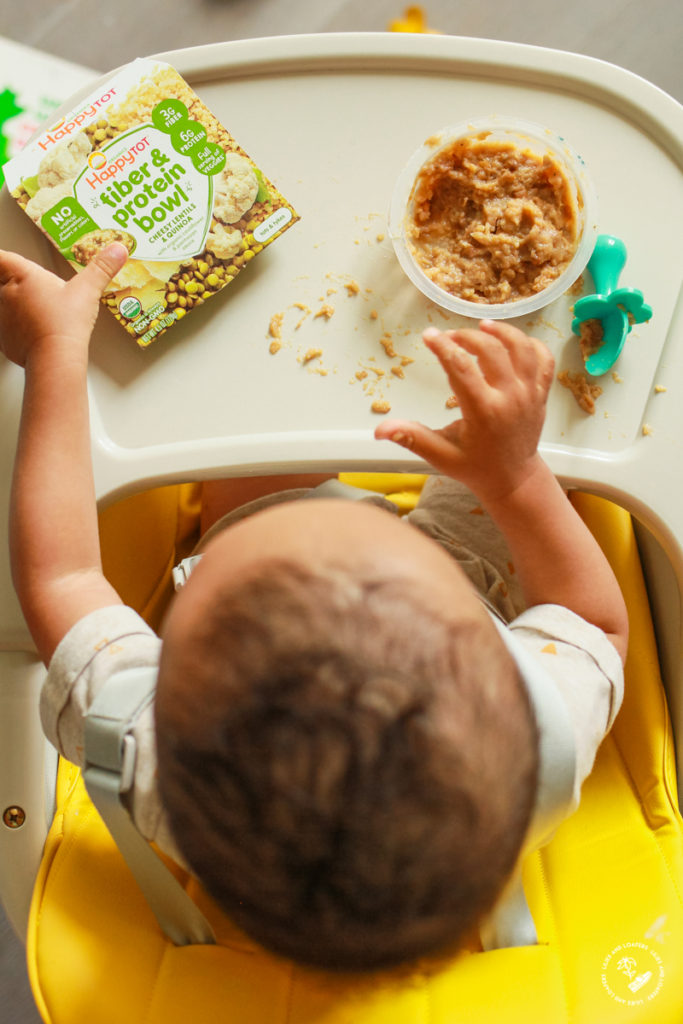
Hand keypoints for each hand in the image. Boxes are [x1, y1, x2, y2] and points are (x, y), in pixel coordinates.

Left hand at [0, 243, 127, 367]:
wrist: (55, 358)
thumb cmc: (65, 323)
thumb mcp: (88, 290)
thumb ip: (102, 268)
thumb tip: (117, 250)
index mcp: (22, 275)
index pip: (1, 257)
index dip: (3, 258)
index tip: (6, 259)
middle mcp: (7, 293)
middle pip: (1, 280)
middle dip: (13, 282)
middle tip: (34, 288)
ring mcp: (3, 316)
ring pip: (3, 304)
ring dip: (16, 306)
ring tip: (39, 312)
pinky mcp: (4, 338)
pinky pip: (7, 328)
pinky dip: (18, 330)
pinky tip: (36, 333)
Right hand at [375, 320, 554, 503]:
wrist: (513, 479)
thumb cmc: (474, 467)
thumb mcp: (440, 455)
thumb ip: (412, 438)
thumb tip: (380, 430)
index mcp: (484, 412)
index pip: (462, 368)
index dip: (443, 347)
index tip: (428, 335)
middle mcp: (511, 398)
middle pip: (492, 350)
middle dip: (467, 336)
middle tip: (449, 336)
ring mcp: (530, 394)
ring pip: (522, 347)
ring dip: (502, 331)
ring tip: (482, 326)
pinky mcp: (541, 393)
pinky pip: (543, 359)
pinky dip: (531, 344)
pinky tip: (512, 341)